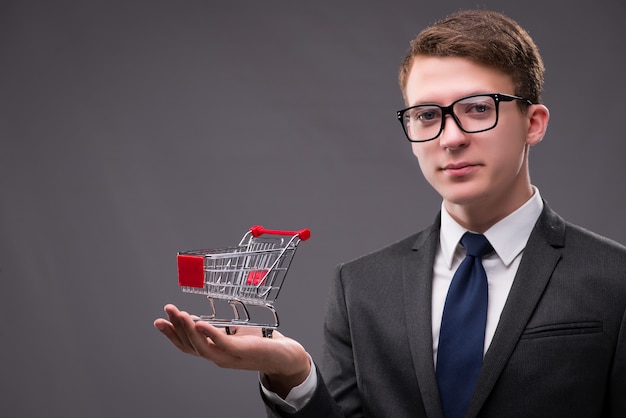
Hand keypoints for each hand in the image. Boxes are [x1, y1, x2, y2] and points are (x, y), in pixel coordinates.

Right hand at [154, 304, 310, 396]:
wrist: (282, 355)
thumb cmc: (258, 342)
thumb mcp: (232, 333)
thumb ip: (216, 330)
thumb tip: (198, 320)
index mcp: (214, 351)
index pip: (187, 345)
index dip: (171, 335)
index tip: (159, 321)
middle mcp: (218, 356)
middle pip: (191, 345)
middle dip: (176, 328)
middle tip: (167, 311)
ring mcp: (229, 356)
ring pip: (202, 346)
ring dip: (188, 330)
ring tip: (179, 314)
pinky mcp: (242, 350)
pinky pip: (223, 343)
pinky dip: (210, 334)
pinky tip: (200, 323)